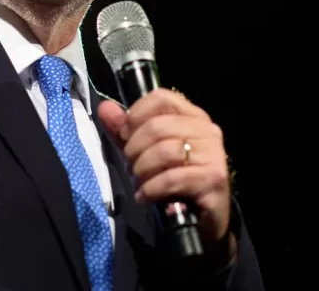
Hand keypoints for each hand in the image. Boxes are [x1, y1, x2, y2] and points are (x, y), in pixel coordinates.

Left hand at [98, 89, 231, 244]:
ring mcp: (213, 154)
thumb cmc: (175, 181)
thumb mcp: (146, 152)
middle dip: (135, 148)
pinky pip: (171, 178)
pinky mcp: (213, 179)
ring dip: (142, 170)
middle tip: (131, 165)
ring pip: (163, 151)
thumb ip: (125, 131)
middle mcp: (207, 131)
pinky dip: (151, 188)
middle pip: (158, 126)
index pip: (161, 98)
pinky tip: (145, 196)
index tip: (125, 135)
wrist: (202, 220)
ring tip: (139, 181)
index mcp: (193, 116)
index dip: (136, 114)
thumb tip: (105, 108)